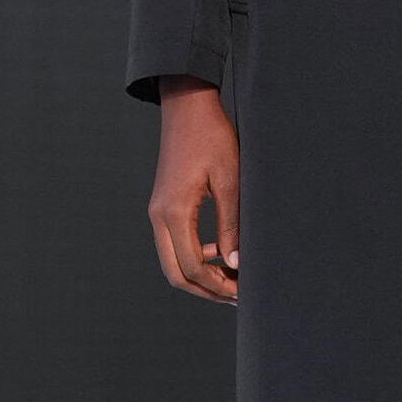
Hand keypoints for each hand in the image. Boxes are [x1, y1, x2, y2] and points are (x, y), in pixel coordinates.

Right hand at [149, 77, 239, 302]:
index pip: (192, 267)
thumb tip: (236, 263)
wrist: (187, 106)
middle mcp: (159, 216)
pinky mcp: (163, 205)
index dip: (218, 286)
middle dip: (206, 289)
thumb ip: (231, 224)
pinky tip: (220, 252)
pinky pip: (174, 242)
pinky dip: (195, 255)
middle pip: (176, 273)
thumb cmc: (211, 136)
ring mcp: (158, 211)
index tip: (243, 291)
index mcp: (174, 213)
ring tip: (232, 279)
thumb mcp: (230, 180)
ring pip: (173, 260)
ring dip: (201, 274)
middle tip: (236, 295)